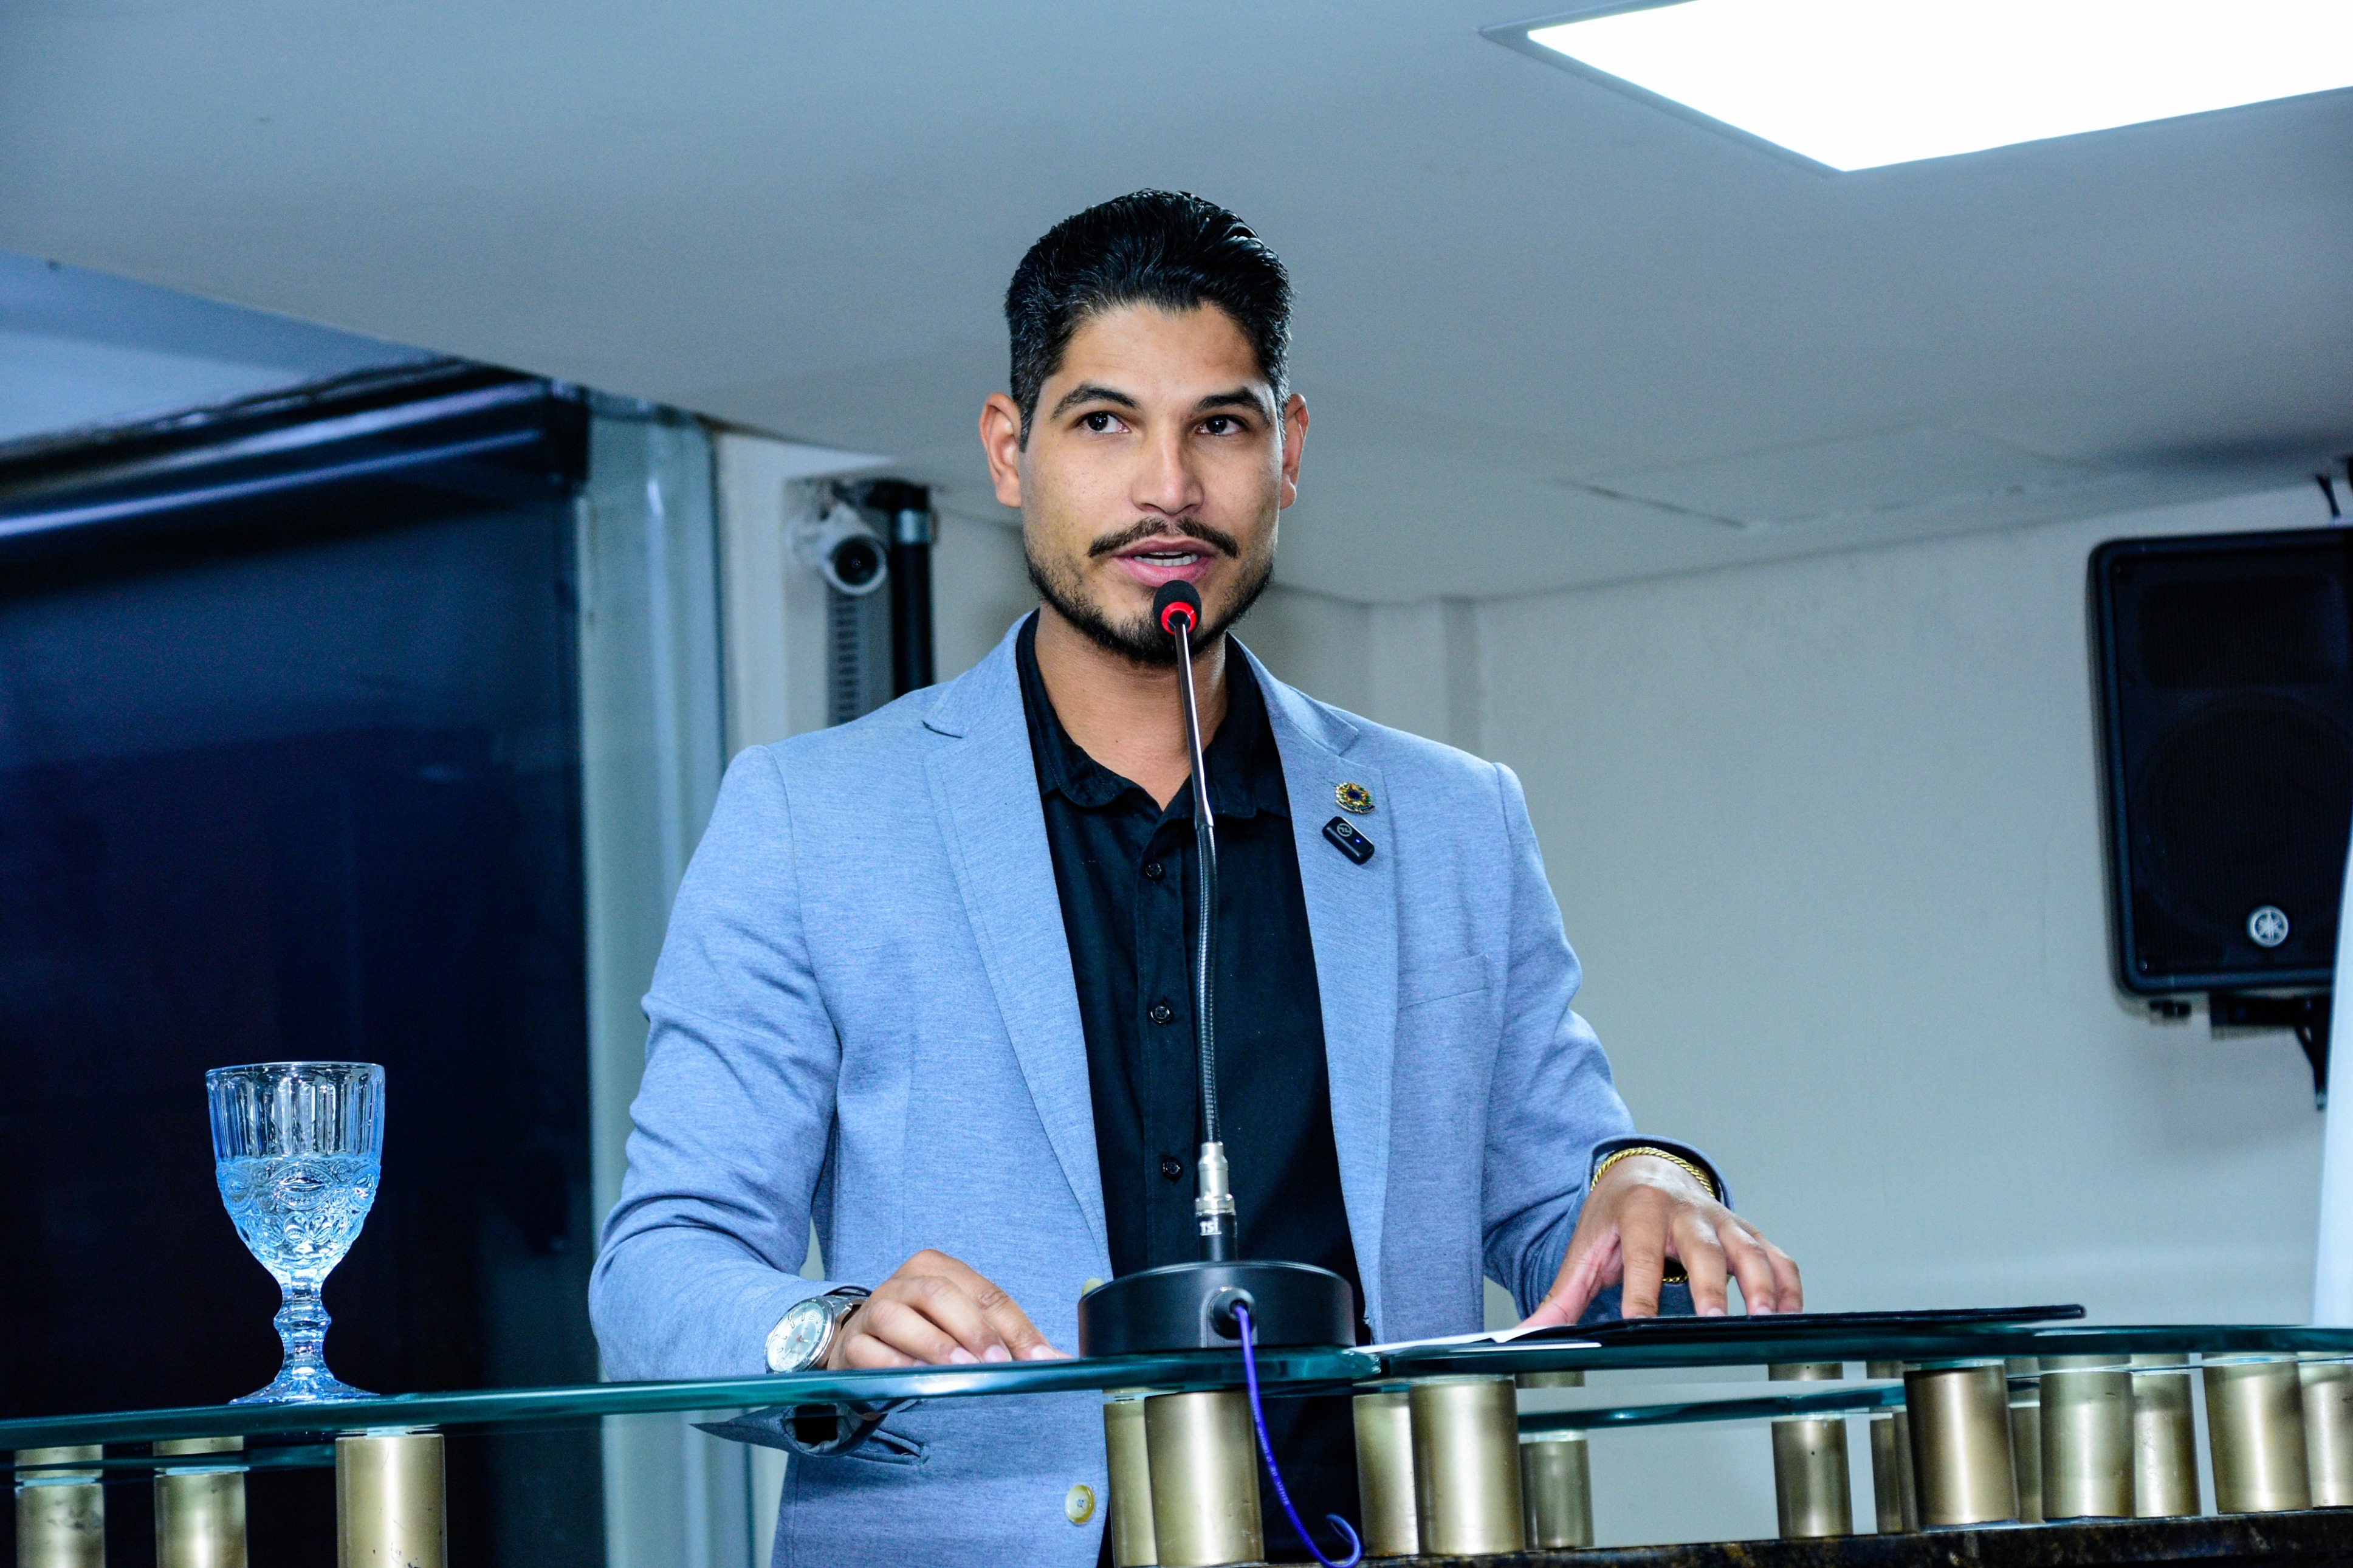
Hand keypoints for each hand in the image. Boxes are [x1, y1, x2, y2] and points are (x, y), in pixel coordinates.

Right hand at [824, 1248, 1068, 1369]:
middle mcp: (904, 1282)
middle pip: (941, 1294)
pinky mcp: (853, 1343)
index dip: (1016, 1326)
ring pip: (899, 1317)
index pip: (986, 1293)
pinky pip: (870, 1351)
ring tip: (961, 1370)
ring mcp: (874, 1309)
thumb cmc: (925, 1335)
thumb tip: (1059, 1361)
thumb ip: (1006, 1339)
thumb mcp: (964, 1327)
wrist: (862, 1347)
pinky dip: (895, 1365)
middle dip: (975, 1330)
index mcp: (938, 1269)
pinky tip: (918, 1380)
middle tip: (999, 1364)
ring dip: (934, 1344)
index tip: (1041, 1358)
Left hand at [1520, 1154, 1801, 1327]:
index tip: (1639, 1325)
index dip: (1640, 1292)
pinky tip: (1789, 1319)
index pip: (1640, 1256)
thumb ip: (1562, 1298)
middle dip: (1709, 1282)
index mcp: (1639, 1211)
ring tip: (1765, 1320)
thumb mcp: (1586, 1249)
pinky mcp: (1746, 1233)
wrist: (1644, 1172)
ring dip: (1760, 1284)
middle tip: (1713, 1319)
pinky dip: (1787, 1285)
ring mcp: (1721, 1221)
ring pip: (1748, 1249)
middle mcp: (1685, 1212)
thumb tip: (1528, 1338)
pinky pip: (1776, 1256)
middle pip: (1701, 1247)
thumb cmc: (1615, 1216)